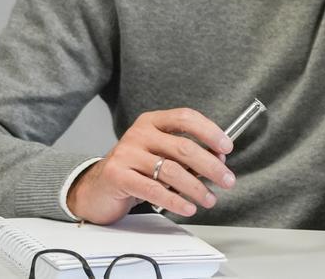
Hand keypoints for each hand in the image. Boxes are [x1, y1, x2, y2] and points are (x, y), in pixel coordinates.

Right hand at [67, 108, 235, 223]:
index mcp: (152, 122)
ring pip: (171, 170)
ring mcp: (126, 153)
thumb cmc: (135, 170)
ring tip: (209, 199)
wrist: (96, 188)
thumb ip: (187, 155)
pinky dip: (176, 201)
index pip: (186, 118)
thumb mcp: (161, 155)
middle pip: (183, 147)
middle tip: (227, 180)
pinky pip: (153, 189)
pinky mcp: (117, 176)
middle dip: (211, 166)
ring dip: (196, 187)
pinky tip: (188, 207)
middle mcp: (139, 134)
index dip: (210, 131)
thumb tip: (219, 160)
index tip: (226, 148)